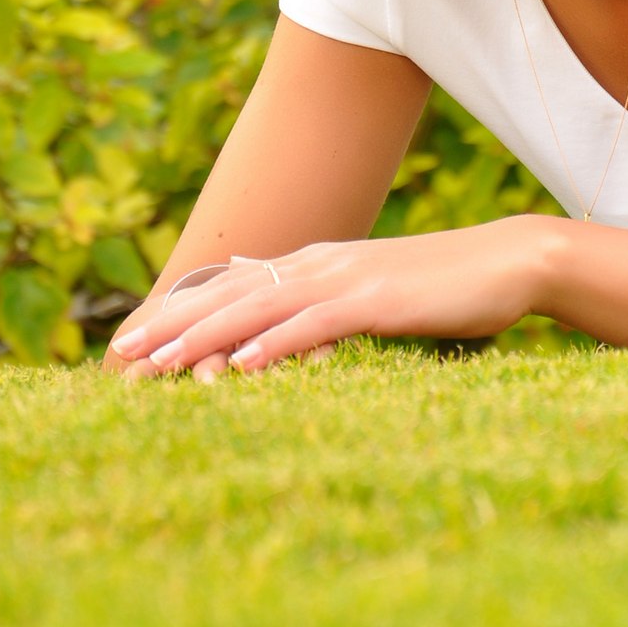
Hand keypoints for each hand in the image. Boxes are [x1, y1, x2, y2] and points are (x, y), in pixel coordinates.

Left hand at [106, 217, 553, 375]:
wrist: (509, 262)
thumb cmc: (445, 286)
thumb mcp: (371, 292)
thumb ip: (318, 299)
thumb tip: (264, 301)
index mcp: (317, 265)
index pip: (233, 288)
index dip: (178, 313)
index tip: (129, 343)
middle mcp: (321, 264)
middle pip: (231, 295)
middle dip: (171, 325)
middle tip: (119, 356)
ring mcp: (348, 278)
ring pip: (261, 307)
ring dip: (206, 336)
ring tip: (158, 363)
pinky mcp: (378, 300)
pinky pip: (316, 324)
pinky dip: (276, 342)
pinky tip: (243, 365)